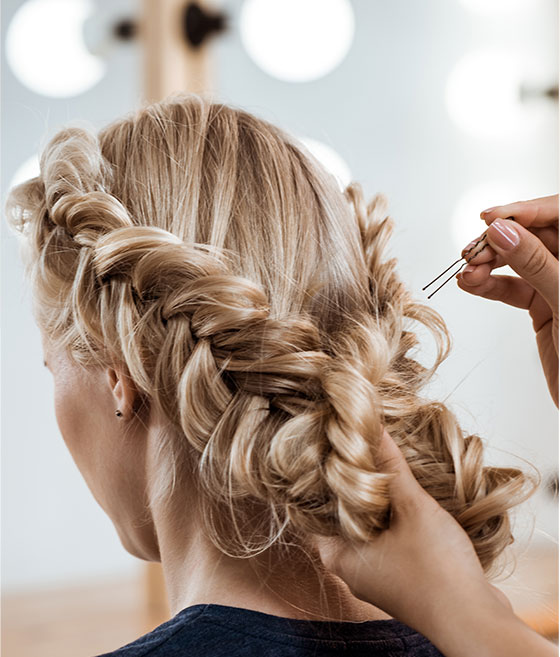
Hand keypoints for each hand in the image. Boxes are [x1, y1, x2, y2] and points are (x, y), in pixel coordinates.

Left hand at [313, 428, 510, 633]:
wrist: (476, 621)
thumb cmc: (437, 570)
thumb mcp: (412, 508)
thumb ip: (390, 467)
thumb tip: (372, 427)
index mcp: (339, 556)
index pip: (316, 508)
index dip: (324, 476)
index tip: (332, 447)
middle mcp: (352, 567)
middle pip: (343, 515)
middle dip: (355, 484)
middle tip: (359, 447)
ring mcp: (377, 574)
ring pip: (370, 525)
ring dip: (379, 499)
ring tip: (384, 462)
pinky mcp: (401, 576)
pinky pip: (389, 537)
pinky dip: (395, 517)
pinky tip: (407, 494)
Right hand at [457, 195, 557, 406]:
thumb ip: (534, 263)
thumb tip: (502, 231)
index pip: (558, 214)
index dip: (524, 211)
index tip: (490, 218)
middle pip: (531, 237)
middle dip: (498, 242)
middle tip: (472, 253)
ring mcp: (557, 285)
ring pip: (516, 262)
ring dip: (488, 265)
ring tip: (466, 273)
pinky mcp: (542, 307)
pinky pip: (510, 288)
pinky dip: (488, 286)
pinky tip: (469, 284)